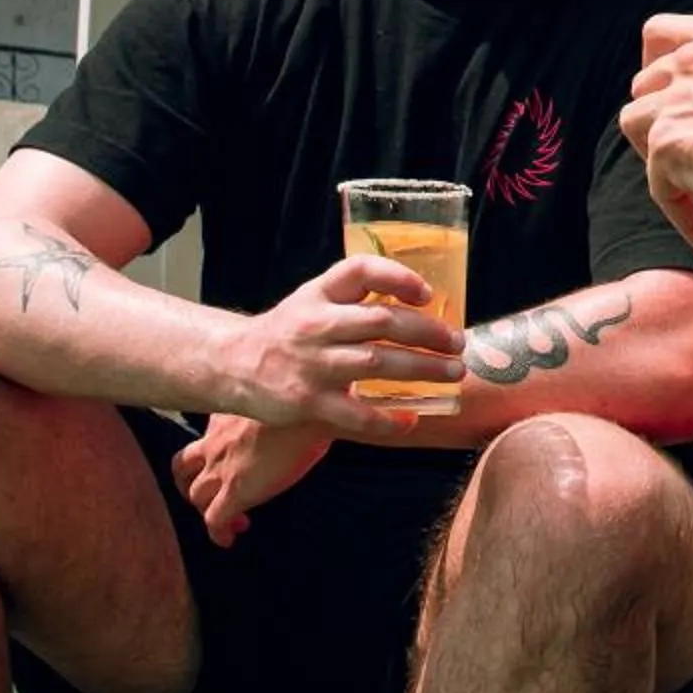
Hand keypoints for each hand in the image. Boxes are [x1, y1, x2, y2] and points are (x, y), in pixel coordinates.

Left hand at [171, 414, 339, 548]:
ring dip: (207, 509)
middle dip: (191, 485)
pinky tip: (230, 539)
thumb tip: (290, 419)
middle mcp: (215, 441)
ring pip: (195, 496)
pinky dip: (218, 533)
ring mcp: (222, 468)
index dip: (209, 454)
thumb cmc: (307, 398)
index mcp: (225, 415)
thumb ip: (267, 411)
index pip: (203, 435)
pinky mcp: (235, 491)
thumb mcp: (275, 399)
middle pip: (181, 468)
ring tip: (230, 519)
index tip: (227, 463)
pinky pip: (214, 521)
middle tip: (212, 495)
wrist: (311, 408)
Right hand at [218, 257, 465, 434]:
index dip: (398, 277)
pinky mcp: (307, 402)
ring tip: (453, 374)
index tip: (428, 294)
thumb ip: (355, 298)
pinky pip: (355, 414)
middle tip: (458, 343)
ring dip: (421, 369)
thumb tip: (419, 301)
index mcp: (321, 293)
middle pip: (381, 321)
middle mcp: (317, 324)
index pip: (361, 271)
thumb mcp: (314, 299)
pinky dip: (387, 420)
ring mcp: (312, 364)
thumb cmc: (289, 330)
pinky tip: (410, 420)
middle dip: (427, 332)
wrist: (234, 364)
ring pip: (376, 363)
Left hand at [625, 15, 692, 255]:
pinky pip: (659, 187)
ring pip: (634, 125)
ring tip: (686, 188)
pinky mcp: (665, 145)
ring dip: (654, 157)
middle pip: (644, 83)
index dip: (655, 60)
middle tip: (684, 147)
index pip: (662, 31)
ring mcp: (673, 102)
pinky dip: (682, 215)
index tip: (665, 85)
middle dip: (657, 115)